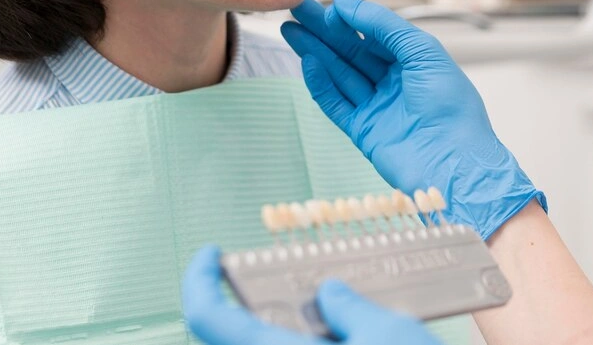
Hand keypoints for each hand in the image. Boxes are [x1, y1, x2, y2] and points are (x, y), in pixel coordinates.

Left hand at [182, 245, 442, 344]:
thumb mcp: (392, 335)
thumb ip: (351, 309)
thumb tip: (330, 295)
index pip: (208, 319)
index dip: (200, 281)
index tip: (212, 256)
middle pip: (236, 340)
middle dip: (254, 310)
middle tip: (282, 290)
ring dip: (282, 335)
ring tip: (324, 322)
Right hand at [281, 0, 543, 239]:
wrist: (455, 166)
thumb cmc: (452, 108)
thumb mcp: (423, 52)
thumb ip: (385, 25)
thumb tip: (347, 3)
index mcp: (415, 62)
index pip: (376, 33)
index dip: (352, 17)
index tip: (328, 2)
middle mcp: (395, 83)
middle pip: (352, 50)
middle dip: (324, 30)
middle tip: (296, 9)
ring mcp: (378, 107)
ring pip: (340, 73)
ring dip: (315, 51)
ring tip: (290, 29)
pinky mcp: (363, 130)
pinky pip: (335, 102)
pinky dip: (320, 83)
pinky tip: (308, 62)